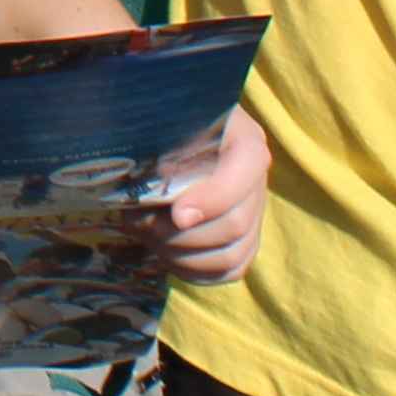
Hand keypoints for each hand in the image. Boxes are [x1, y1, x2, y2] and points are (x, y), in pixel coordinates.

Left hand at [154, 103, 268, 283]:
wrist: (175, 130)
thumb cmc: (164, 122)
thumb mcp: (165, 124)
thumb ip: (164, 153)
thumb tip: (171, 210)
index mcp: (245, 142)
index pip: (241, 178)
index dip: (210, 202)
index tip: (175, 215)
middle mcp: (257, 180)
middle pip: (234, 225)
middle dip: (179, 234)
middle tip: (138, 223)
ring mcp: (255, 213)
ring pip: (231, 256)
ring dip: (182, 256)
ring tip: (147, 239)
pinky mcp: (246, 240)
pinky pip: (230, 271)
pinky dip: (195, 272)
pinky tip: (166, 257)